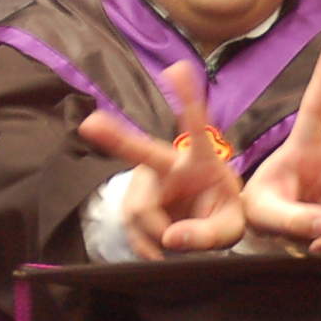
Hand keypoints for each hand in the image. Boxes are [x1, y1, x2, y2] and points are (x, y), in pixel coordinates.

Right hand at [77, 62, 243, 256]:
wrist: (197, 231)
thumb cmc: (219, 216)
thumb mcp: (229, 227)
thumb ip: (209, 234)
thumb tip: (169, 239)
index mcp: (200, 161)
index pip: (196, 129)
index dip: (188, 100)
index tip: (179, 69)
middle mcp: (166, 167)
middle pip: (140, 151)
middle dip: (115, 137)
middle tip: (91, 125)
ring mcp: (144, 187)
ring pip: (139, 212)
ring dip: (156, 237)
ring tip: (175, 244)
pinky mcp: (129, 208)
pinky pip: (132, 233)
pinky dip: (148, 249)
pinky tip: (160, 251)